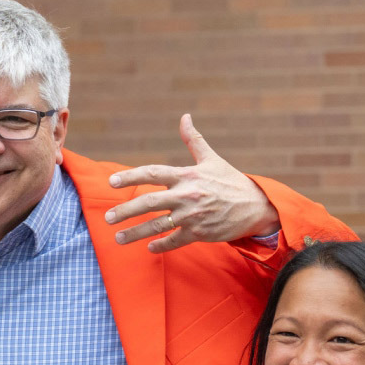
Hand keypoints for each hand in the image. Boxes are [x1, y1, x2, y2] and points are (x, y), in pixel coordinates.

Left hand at [105, 114, 280, 252]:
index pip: (153, 173)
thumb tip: (185, 117)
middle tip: (107, 217)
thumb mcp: (212, 159)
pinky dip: (160, 245)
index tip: (111, 182)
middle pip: (148, 203)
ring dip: (135, 233)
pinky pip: (174, 241)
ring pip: (157, 226)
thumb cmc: (230, 181)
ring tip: (117, 238)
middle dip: (125, 211)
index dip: (131, 176)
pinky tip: (149, 247)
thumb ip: (194, 140)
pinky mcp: (199, 233)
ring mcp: (192, 215)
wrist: (256, 207)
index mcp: (187, 175)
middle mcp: (187, 195)